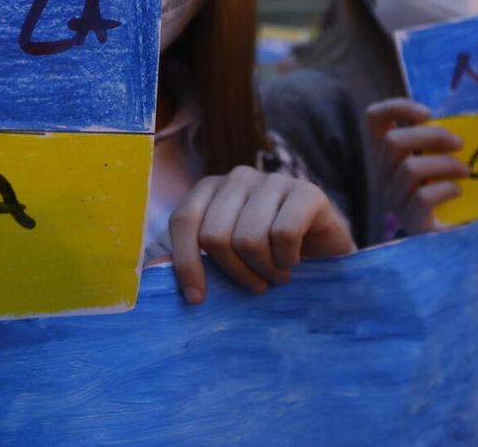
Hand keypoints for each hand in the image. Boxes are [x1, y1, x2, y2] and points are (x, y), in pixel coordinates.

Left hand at [167, 166, 353, 304]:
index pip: (184, 220)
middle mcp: (238, 178)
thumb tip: (150, 272)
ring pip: (248, 238)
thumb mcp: (226, 259)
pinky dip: (287, 259)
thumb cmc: (268, 259)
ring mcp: (274, 180)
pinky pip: (284, 233)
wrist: (327, 256)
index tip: (197, 299)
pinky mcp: (307, 191)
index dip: (186, 263)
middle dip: (234, 272)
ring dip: (264, 270)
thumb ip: (193, 260)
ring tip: (277, 274)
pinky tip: (294, 260)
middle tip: (256, 283)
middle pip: (215, 235)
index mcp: (211, 189)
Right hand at [366, 99, 468, 236]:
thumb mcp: (440, 161)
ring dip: (444, 164)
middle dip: (431, 136)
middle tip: (459, 144)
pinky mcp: (410, 222)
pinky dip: (445, 189)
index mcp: (389, 156)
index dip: (397, 108)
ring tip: (466, 171)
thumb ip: (440, 142)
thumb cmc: (450, 194)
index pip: (374, 120)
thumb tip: (461, 120)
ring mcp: (394, 200)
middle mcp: (384, 176)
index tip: (426, 113)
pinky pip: (422, 197)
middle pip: (393, 142)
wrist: (457, 239)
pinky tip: (457, 192)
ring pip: (409, 169)